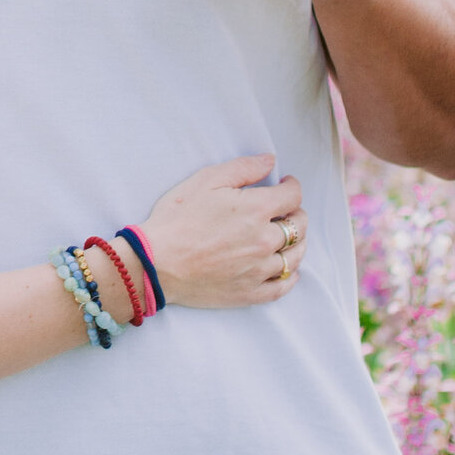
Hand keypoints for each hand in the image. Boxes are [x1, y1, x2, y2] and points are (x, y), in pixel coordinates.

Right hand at [137, 154, 307, 307]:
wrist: (154, 263)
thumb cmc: (176, 219)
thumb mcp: (205, 181)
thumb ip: (243, 168)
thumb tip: (271, 161)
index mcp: (256, 209)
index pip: (293, 196)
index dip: (291, 186)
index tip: (285, 184)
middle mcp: (264, 240)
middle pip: (299, 226)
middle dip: (296, 212)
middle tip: (285, 209)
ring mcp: (259, 270)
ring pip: (295, 256)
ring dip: (296, 243)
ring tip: (286, 237)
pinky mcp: (250, 293)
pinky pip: (283, 286)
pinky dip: (290, 276)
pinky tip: (286, 268)